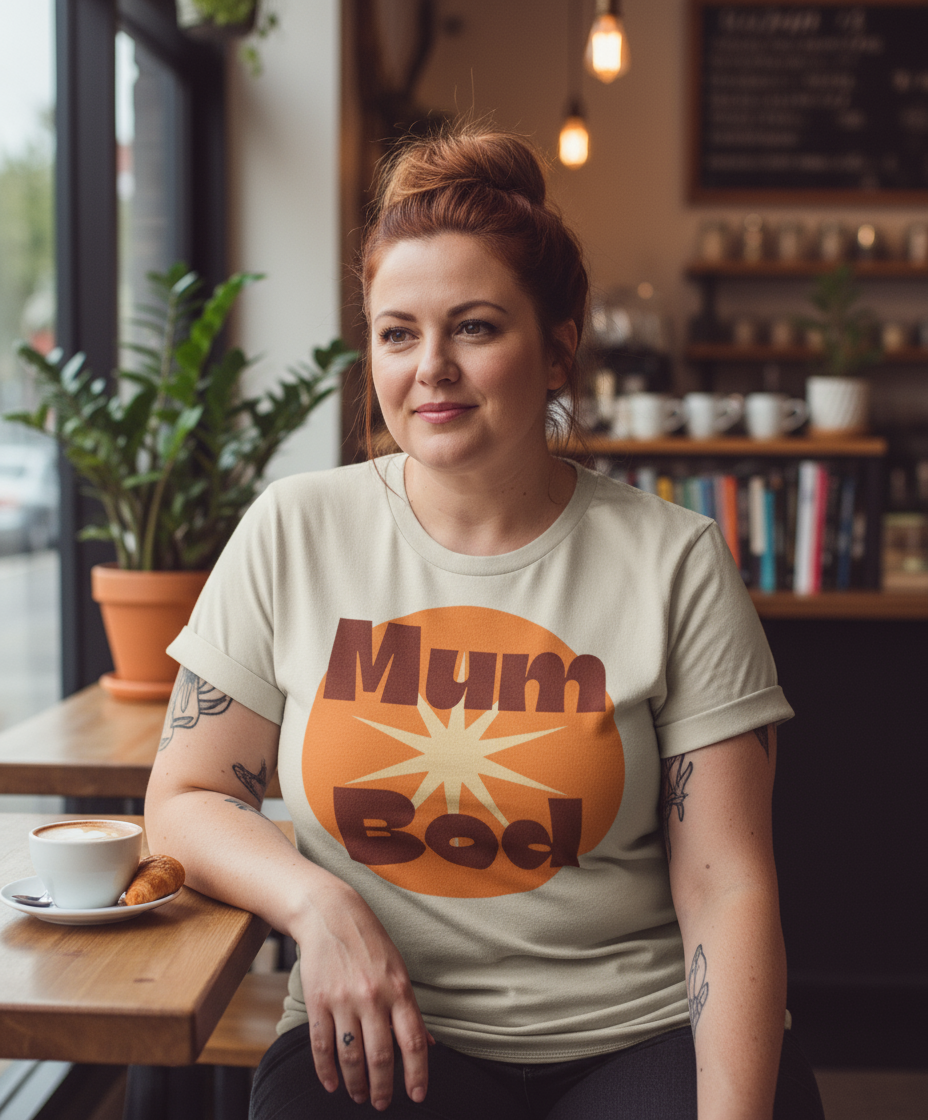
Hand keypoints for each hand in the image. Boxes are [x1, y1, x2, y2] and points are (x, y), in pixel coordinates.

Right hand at [296, 882, 431, 1110]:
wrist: (330, 914)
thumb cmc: (370, 943)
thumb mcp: (398, 970)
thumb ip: (410, 1009)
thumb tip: (427, 1045)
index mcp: (398, 989)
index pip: (412, 1041)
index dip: (417, 1074)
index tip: (416, 1096)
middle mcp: (372, 997)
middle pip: (380, 1056)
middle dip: (383, 1087)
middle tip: (382, 1103)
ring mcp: (343, 1000)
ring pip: (350, 1056)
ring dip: (356, 1083)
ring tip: (360, 1095)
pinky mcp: (318, 1000)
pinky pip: (321, 1045)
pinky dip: (326, 1070)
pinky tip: (332, 1083)